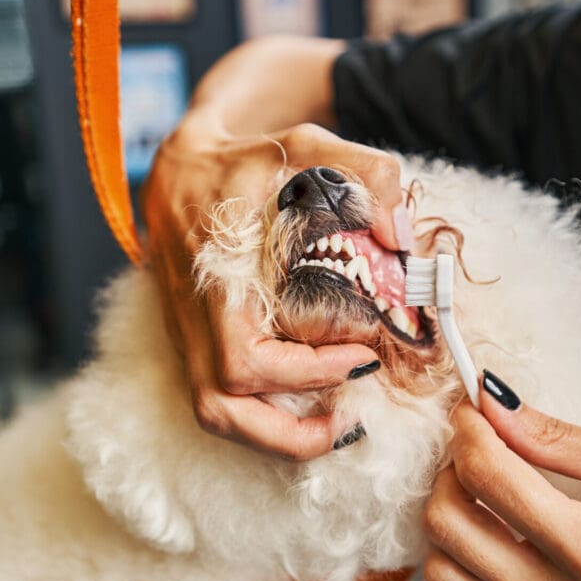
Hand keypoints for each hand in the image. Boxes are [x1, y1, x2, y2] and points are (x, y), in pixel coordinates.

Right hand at [142, 107, 410, 459]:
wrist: (180, 169)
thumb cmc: (243, 161)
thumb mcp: (304, 145)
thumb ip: (361, 174)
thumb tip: (400, 234)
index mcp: (217, 278)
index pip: (245, 358)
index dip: (305, 373)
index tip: (361, 359)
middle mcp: (195, 318)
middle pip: (221, 406)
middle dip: (289, 429)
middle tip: (351, 418)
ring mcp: (188, 335)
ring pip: (214, 412)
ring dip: (271, 436)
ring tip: (332, 428)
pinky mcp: (192, 342)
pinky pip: (218, 400)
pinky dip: (261, 418)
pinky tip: (305, 405)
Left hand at [421, 372, 580, 580]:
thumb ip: (567, 441)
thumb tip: (496, 404)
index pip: (493, 479)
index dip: (469, 429)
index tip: (471, 406)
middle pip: (449, 525)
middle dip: (449, 466)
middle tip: (477, 441)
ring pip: (443, 567)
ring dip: (448, 511)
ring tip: (484, 484)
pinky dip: (464, 552)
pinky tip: (495, 525)